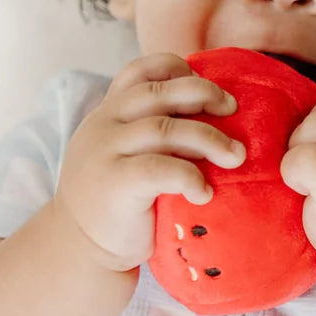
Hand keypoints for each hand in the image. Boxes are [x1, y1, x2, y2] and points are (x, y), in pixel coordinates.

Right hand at [53, 53, 244, 271]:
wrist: (80, 247)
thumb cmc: (120, 201)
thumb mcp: (129, 154)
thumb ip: (153, 132)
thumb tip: (216, 116)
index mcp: (110, 111)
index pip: (141, 70)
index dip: (177, 68)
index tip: (209, 86)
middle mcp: (104, 124)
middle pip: (160, 93)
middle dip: (204, 94)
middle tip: (234, 110)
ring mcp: (106, 152)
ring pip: (165, 129)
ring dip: (210, 139)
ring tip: (236, 157)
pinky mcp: (114, 183)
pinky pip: (161, 169)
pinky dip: (191, 177)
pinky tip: (204, 193)